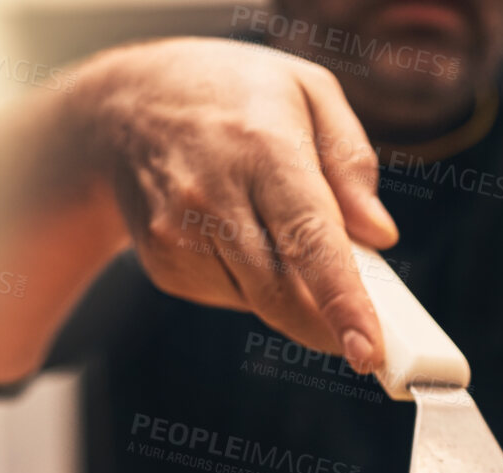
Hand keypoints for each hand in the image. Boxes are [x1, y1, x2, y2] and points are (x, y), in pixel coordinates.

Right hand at [73, 38, 396, 370]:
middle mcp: (212, 193)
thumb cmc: (234, 96)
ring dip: (292, 290)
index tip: (367, 351)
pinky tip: (239, 234)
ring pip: (262, 301)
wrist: (122, 105)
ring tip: (278, 229)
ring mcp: (177, 233)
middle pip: (283, 291)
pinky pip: (232, 297)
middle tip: (367, 343)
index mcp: (262, 147)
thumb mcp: (309, 92)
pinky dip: (254, 282)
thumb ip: (352, 162)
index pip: (309, 238)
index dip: (342, 301)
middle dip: (329, 326)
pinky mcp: (163, 263)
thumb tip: (380, 235)